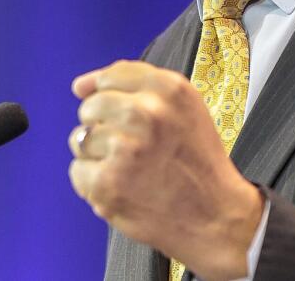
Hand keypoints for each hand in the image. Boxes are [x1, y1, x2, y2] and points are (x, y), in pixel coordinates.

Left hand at [68, 60, 263, 280]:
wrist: (217, 217)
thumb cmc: (197, 162)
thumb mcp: (184, 107)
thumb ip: (134, 85)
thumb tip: (79, 86)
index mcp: (167, 89)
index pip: (110, 77)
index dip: (109, 97)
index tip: (119, 115)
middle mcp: (146, 112)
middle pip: (89, 107)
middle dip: (102, 128)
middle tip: (132, 149)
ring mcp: (125, 148)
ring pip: (79, 139)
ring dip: (98, 157)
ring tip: (130, 171)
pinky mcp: (107, 182)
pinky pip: (78, 171)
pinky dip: (94, 184)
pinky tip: (124, 189)